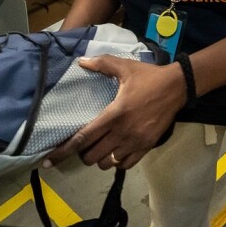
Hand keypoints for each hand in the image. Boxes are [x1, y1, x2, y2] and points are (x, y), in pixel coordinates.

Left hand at [46, 57, 185, 170]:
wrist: (177, 86)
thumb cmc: (149, 77)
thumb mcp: (124, 67)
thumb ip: (102, 64)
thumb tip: (80, 62)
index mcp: (114, 114)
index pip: (83, 138)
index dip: (63, 151)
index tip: (48, 161)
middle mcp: (122, 132)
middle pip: (92, 156)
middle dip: (83, 153)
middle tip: (84, 144)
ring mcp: (135, 142)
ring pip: (107, 163)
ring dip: (100, 158)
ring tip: (101, 148)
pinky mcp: (146, 147)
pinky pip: (125, 164)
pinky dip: (117, 161)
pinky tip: (116, 152)